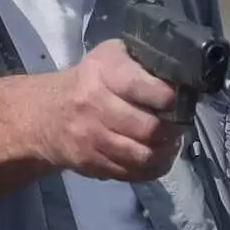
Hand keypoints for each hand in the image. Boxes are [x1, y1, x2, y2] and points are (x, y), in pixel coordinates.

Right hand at [52, 40, 183, 181]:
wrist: (48, 114)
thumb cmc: (92, 79)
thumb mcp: (113, 56)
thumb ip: (143, 62)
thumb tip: (181, 77)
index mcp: (103, 71)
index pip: (138, 87)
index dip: (166, 96)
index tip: (179, 98)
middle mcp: (93, 104)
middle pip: (146, 127)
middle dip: (172, 128)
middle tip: (181, 123)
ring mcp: (91, 138)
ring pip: (142, 155)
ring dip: (165, 151)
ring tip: (171, 142)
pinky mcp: (91, 163)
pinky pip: (131, 173)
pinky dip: (151, 168)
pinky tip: (157, 156)